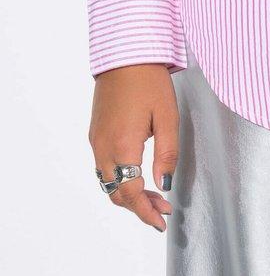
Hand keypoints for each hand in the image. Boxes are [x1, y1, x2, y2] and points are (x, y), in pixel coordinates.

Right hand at [88, 64, 179, 232]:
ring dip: (128, 194)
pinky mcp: (95, 133)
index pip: (130, 192)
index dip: (146, 211)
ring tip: (154, 196)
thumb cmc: (149, 80)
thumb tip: (165, 184)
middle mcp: (103, 147)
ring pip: (108, 182)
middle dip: (139, 206)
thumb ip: (167, 153)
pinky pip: (104, 167)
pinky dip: (119, 179)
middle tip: (163, 209)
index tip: (161, 221)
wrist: (125, 54)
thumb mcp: (167, 116)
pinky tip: (137, 175)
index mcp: (123, 145)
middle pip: (116, 192)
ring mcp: (96, 140)